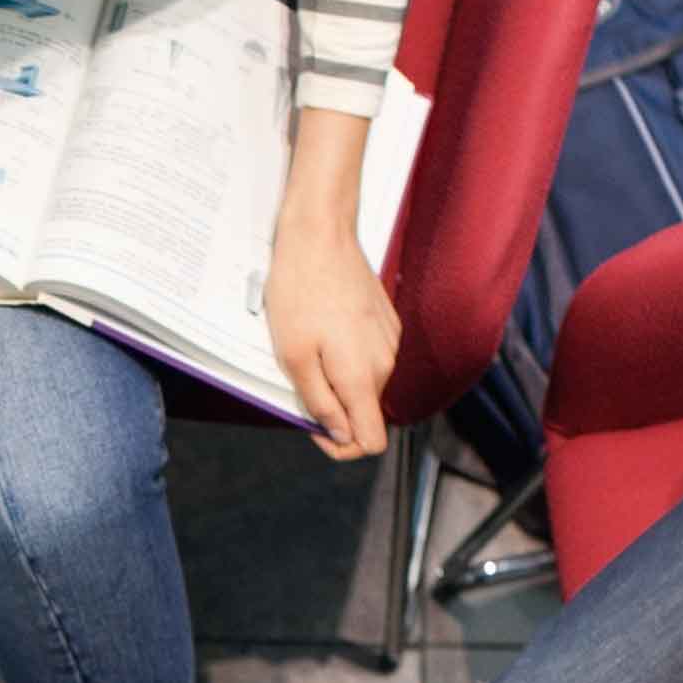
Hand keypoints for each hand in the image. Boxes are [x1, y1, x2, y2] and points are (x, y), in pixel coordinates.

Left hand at [264, 220, 399, 459]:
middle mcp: (385, 363)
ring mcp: (389, 341)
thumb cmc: (300, 290)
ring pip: (365, 382)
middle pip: (365, 411)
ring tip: (308, 346)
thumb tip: (340, 436)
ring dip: (337, 377)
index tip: (315, 429)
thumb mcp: (293, 357)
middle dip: (334, 406)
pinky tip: (323, 328)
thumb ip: (319, 403)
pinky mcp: (385, 322)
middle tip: (298, 377)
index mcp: (362, 377)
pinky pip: (367, 355)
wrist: (320, 235)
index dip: (341, 447)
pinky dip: (345, 354)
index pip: (371, 442)